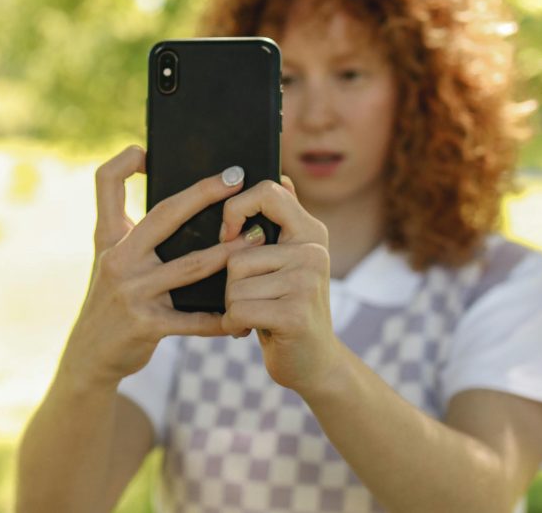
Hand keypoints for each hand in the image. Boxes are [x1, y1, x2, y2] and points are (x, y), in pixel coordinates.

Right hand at [60, 145, 264, 389]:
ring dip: (229, 254)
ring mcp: (132, 292)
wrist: (90, 356)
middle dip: (204, 195)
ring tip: (257, 240)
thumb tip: (159, 183)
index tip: (149, 148)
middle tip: (237, 180)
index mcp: (109, 236)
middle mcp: (118, 258)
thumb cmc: (109, 296)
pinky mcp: (146, 325)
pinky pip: (193, 319)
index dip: (124, 161)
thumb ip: (128, 224)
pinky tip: (244, 315)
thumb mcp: (107, 256)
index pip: (106, 183)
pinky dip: (221, 318)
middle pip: (165, 215)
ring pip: (191, 266)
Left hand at [218, 177, 340, 396]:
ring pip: (234, 284)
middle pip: (237, 252)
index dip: (236, 207)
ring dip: (233, 307)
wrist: (314, 363)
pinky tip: (250, 331)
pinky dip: (234, 325)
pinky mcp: (295, 312)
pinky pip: (238, 309)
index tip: (227, 233)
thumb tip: (281, 177)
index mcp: (310, 232)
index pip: (268, 191)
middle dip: (232, 283)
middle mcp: (313, 251)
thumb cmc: (287, 308)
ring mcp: (307, 281)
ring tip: (257, 315)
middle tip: (254, 298)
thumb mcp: (288, 262)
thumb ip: (282, 224)